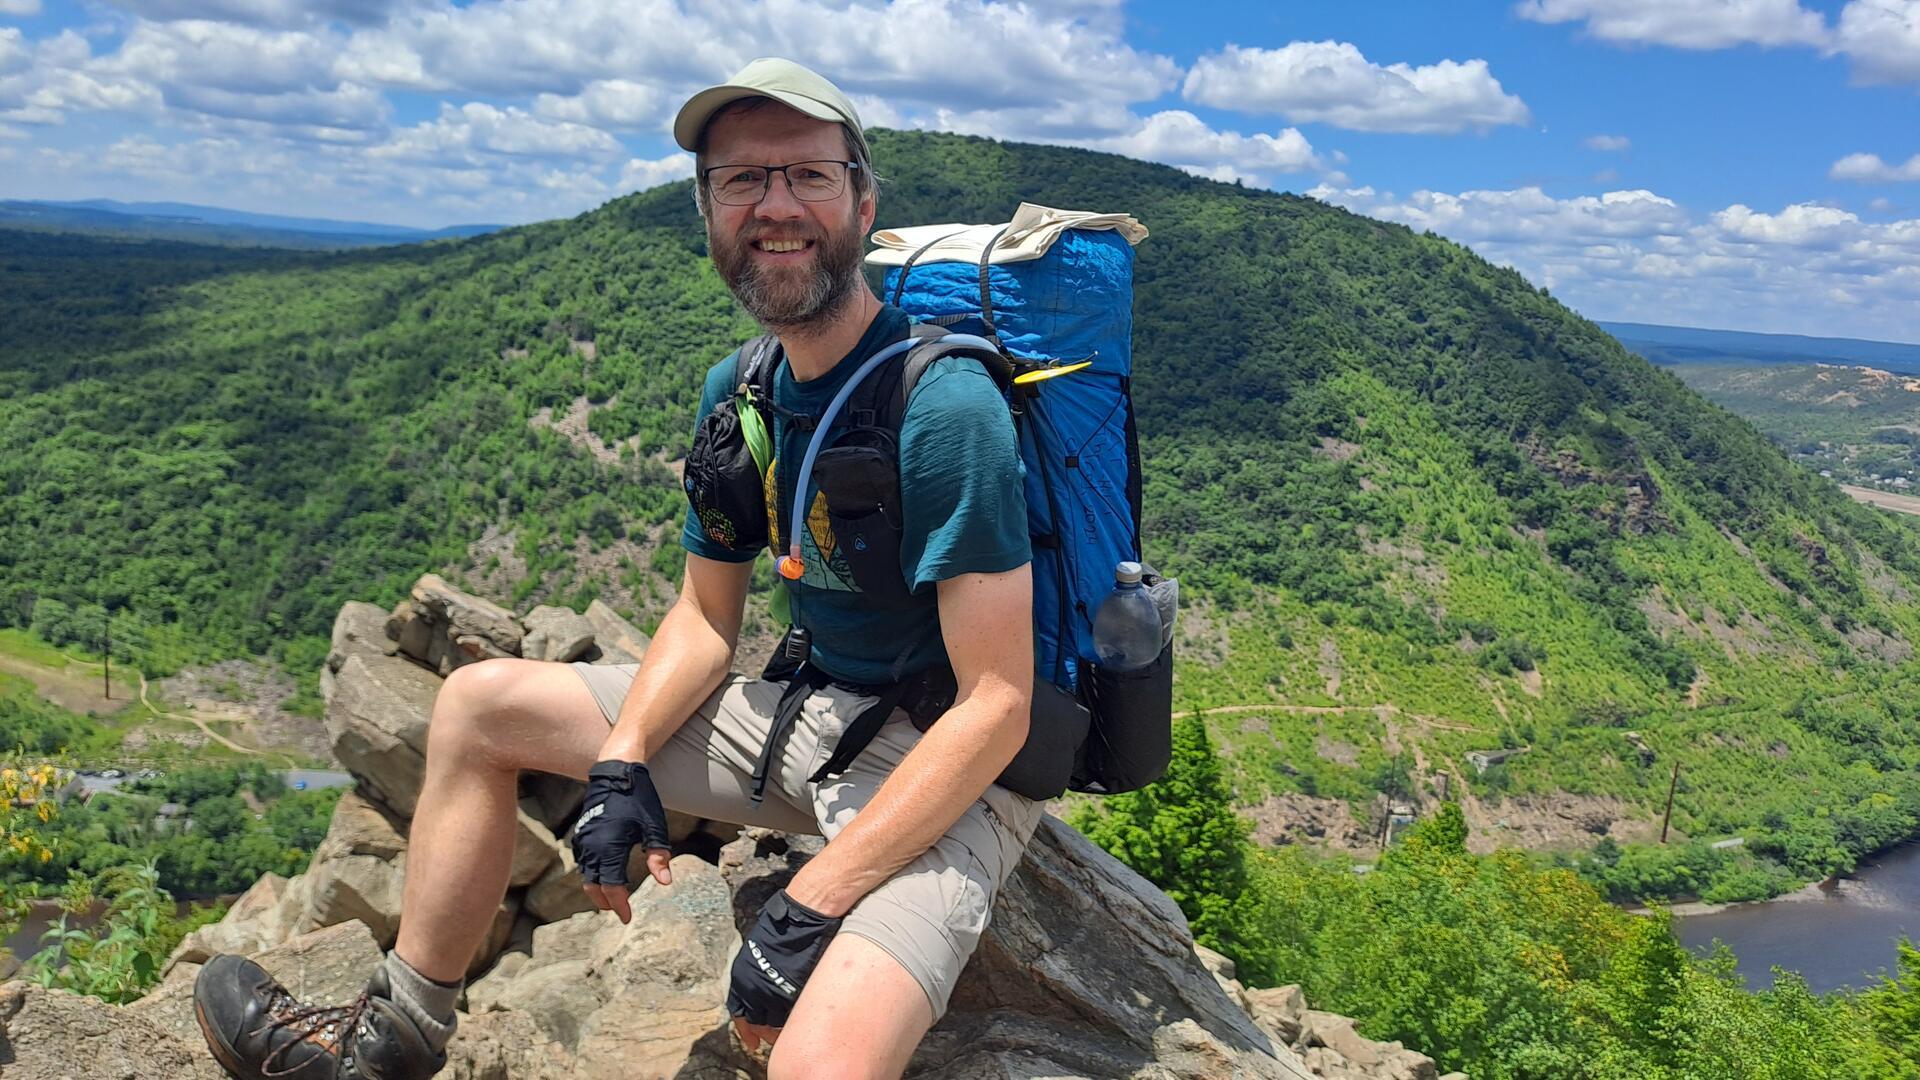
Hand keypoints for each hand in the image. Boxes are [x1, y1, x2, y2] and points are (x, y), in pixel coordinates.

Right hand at [571, 760, 673, 923]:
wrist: (616, 771)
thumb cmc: (638, 798)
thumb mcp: (654, 827)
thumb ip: (659, 856)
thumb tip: (665, 882)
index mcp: (609, 848)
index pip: (612, 888)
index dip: (620, 906)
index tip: (628, 918)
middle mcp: (591, 847)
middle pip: (594, 887)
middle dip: (606, 902)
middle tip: (620, 912)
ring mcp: (583, 840)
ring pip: (586, 876)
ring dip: (598, 890)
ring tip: (612, 899)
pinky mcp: (581, 833)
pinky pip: (583, 862)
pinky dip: (592, 875)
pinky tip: (604, 876)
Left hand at [725, 890, 841, 1035]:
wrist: (804, 914)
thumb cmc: (785, 926)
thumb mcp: (759, 951)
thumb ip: (757, 974)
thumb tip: (762, 991)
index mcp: (742, 977)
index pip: (739, 1013)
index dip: (746, 1029)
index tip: (753, 1042)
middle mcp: (753, 988)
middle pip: (757, 1021)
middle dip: (764, 1032)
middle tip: (773, 1039)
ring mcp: (774, 992)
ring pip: (775, 1023)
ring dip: (781, 1029)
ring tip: (789, 1031)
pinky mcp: (795, 993)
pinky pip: (792, 1016)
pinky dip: (795, 1021)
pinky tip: (800, 1021)